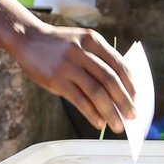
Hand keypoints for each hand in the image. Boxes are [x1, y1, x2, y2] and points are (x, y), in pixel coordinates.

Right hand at [14, 26, 134, 132]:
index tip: (136, 98)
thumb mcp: (80, 43)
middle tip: (132, 116)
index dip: (130, 83)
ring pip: (97, 92)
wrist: (27, 38)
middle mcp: (82, 52)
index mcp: (92, 40)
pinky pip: (79, 100)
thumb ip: (98, 59)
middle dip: (125, 101)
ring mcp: (68, 66)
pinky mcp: (56, 79)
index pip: (118, 64)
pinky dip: (92, 113)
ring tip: (118, 125)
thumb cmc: (58, 45)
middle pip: (110, 80)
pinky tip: (99, 122)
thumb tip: (119, 89)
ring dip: (111, 111)